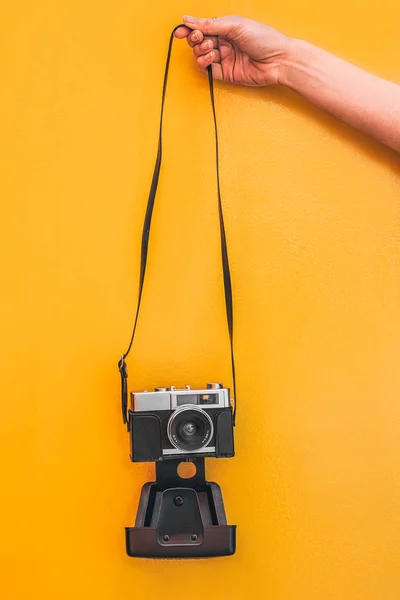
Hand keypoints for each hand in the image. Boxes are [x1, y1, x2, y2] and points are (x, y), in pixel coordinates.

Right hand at [175, 15, 291, 85]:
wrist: (277, 60)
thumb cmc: (263, 38)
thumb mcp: (235, 25)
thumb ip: (210, 24)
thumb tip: (188, 19)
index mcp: (226, 28)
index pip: (202, 28)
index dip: (189, 29)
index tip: (180, 31)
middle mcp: (224, 43)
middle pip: (198, 42)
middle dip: (195, 40)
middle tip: (201, 38)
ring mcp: (224, 59)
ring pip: (201, 55)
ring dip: (201, 51)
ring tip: (213, 49)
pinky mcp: (225, 74)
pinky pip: (207, 70)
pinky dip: (204, 63)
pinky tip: (211, 58)